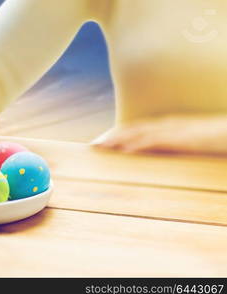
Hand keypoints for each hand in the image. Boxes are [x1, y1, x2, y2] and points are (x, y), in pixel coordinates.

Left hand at [92, 114, 226, 155]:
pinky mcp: (182, 138)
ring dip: (118, 139)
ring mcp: (174, 129)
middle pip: (133, 128)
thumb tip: (157, 155)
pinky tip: (125, 151)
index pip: (137, 128)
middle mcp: (167, 124)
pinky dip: (138, 145)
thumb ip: (173, 146)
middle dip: (112, 136)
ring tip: (101, 146)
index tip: (101, 142)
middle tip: (93, 145)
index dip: (118, 134)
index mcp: (168, 125)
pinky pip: (156, 141)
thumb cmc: (215, 138)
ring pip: (139, 132)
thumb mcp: (190, 143)